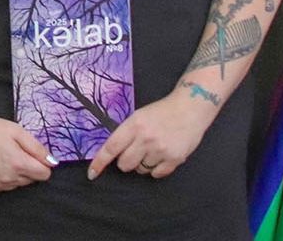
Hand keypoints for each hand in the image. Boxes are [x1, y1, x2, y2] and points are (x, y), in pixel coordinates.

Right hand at [0, 114, 53, 193]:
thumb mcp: (17, 131)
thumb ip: (38, 148)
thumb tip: (53, 163)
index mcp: (19, 164)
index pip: (44, 175)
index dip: (41, 164)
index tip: (31, 155)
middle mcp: (8, 179)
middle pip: (30, 180)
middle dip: (26, 168)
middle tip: (12, 151)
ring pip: (15, 185)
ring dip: (13, 174)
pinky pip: (0, 187)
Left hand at [88, 94, 211, 180]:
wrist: (190, 108)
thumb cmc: (162, 111)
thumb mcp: (139, 116)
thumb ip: (126, 133)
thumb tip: (112, 152)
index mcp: (134, 125)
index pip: (111, 148)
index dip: (99, 162)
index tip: (92, 173)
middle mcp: (146, 138)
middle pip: (124, 164)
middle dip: (126, 161)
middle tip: (135, 151)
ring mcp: (160, 149)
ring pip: (141, 170)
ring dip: (143, 164)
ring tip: (152, 149)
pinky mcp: (174, 158)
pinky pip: (156, 174)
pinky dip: (157, 169)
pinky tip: (162, 156)